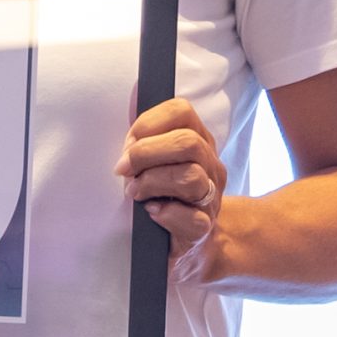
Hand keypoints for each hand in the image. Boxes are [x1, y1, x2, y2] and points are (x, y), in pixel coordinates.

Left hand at [115, 99, 228, 275]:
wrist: (194, 245)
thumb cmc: (164, 196)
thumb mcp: (153, 160)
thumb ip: (144, 132)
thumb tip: (134, 90)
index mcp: (197, 142)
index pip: (182, 112)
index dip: (149, 123)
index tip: (129, 141)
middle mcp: (210, 166)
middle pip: (187, 143)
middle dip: (146, 154)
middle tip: (125, 170)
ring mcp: (211, 198)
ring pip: (189, 176)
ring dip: (151, 183)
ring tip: (136, 193)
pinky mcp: (203, 229)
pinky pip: (190, 217)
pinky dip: (164, 213)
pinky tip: (152, 213)